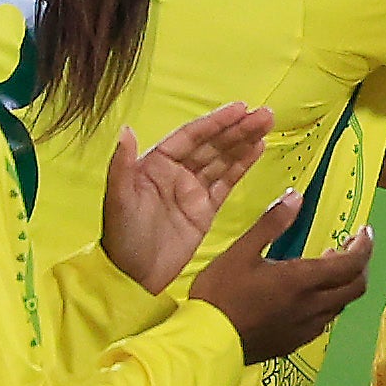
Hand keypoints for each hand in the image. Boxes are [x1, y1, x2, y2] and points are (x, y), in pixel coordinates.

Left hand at [101, 104, 274, 293]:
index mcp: (156, 163)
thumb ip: (122, 165)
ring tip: (267, 124)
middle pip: (212, 144)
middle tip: (265, 113)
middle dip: (238, 128)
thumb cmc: (121, 237)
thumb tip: (126, 131)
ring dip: (244, 142)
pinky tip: (258, 149)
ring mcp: (192, 190)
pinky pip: (226, 182)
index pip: (191, 136)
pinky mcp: (205, 210)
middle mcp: (176, 172)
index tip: (240, 108)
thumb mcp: (118, 200)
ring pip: (223, 160)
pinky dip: (242, 166)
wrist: (134, 277)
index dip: (215, 122)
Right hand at [187, 194, 377, 365]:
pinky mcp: (295, 343)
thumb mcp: (241, 252)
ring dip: (342, 284)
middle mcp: (312, 307)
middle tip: (348, 247)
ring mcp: (305, 329)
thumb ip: (272, 224)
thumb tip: (296, 197)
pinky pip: (324, 320)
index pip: (351, 264)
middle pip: (356, 287)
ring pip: (341, 305)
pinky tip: (308, 296)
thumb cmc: (220, 293)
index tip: (364, 231)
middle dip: (360, 264)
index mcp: (302, 281)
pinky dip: (327, 302)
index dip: (365, 246)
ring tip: (325, 266)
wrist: (206, 342)